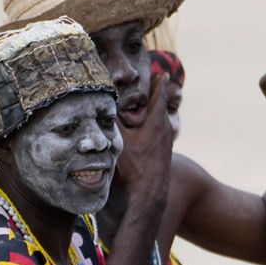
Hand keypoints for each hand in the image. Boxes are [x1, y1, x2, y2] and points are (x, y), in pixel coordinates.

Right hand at [116, 73, 173, 191]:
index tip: (159, 71)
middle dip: (156, 93)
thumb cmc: (135, 166)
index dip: (158, 83)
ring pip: (160, 119)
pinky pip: (158, 130)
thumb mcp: (121, 140)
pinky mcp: (163, 151)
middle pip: (160, 106)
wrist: (150, 192)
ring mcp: (165, 141)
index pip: (158, 96)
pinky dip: (153, 122)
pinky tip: (145, 126)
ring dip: (154, 108)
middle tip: (154, 79)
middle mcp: (164, 129)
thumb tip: (100, 103)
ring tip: (147, 100)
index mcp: (156, 123)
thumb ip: (112, 121)